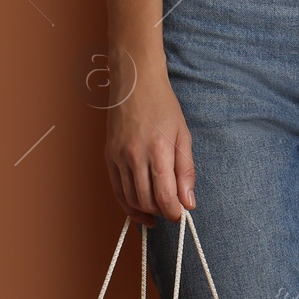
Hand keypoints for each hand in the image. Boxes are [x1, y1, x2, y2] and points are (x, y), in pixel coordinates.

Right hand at [104, 61, 194, 225]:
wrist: (135, 84)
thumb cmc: (163, 107)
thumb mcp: (183, 136)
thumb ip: (186, 172)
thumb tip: (189, 203)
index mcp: (158, 150)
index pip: (165, 196)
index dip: (174, 212)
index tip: (181, 214)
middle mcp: (135, 156)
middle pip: (147, 201)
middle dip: (162, 211)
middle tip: (172, 210)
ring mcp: (119, 157)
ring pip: (131, 198)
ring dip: (146, 210)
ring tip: (159, 208)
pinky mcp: (109, 157)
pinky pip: (117, 190)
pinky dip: (128, 204)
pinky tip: (140, 210)